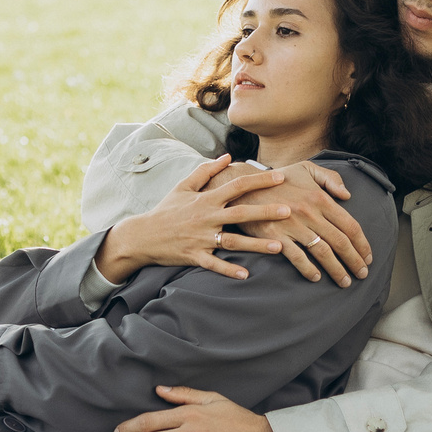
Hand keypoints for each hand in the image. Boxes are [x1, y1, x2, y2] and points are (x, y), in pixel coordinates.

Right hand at [95, 156, 292, 282]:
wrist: (143, 235)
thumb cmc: (166, 209)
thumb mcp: (183, 186)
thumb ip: (206, 171)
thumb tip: (227, 157)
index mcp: (206, 199)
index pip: (237, 186)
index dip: (259, 181)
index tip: (280, 177)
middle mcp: (206, 217)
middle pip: (241, 213)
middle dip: (265, 211)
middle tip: (289, 211)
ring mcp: (201, 238)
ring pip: (233, 241)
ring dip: (256, 244)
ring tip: (279, 246)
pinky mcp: (195, 256)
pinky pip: (214, 264)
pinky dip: (229, 270)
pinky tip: (246, 274)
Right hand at [226, 164, 372, 285]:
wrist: (243, 186)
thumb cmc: (277, 179)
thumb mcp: (306, 168)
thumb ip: (330, 178)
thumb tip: (348, 196)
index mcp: (320, 198)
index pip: (350, 225)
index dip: (362, 244)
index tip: (368, 257)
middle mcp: (310, 213)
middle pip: (340, 242)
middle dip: (355, 261)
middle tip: (362, 274)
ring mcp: (293, 225)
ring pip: (323, 252)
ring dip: (337, 270)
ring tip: (345, 281)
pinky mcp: (275, 236)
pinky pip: (297, 257)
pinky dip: (309, 269)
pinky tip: (316, 278)